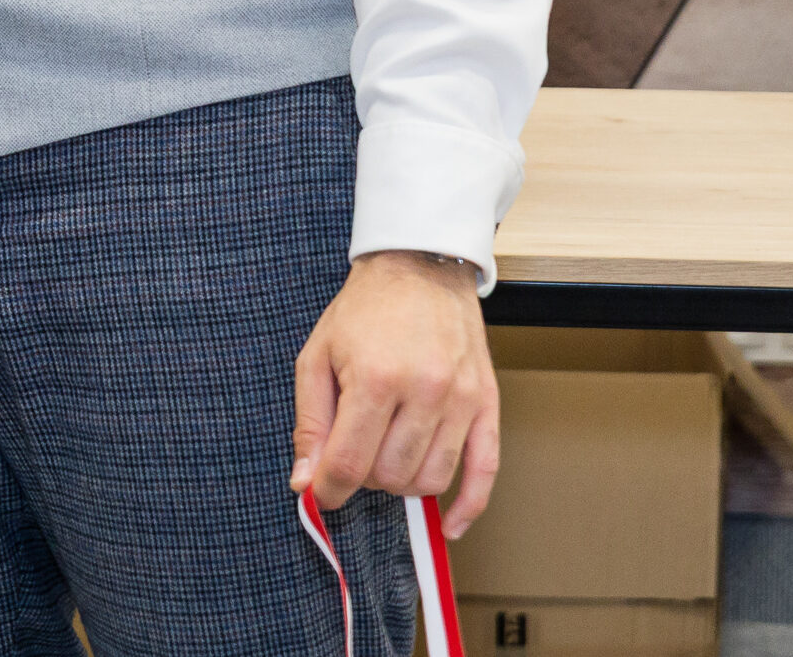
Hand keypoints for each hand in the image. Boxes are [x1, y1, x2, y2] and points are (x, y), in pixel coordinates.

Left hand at [291, 249, 500, 539]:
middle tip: (354, 451)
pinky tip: (447, 524)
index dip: (329, 488)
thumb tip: (305, 480)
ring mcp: (460, 399)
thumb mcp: (316, 357)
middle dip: (364, 477)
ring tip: (386, 454)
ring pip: (430, 479)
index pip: (350, 463)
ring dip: (402, 482)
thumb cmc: (364, 311)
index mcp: (375, 377)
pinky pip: (485, 472)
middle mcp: (423, 390)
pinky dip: (467, 507)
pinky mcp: (487, 404)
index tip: (320, 492)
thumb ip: (310, 422)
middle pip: (390, 475)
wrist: (419, 268)